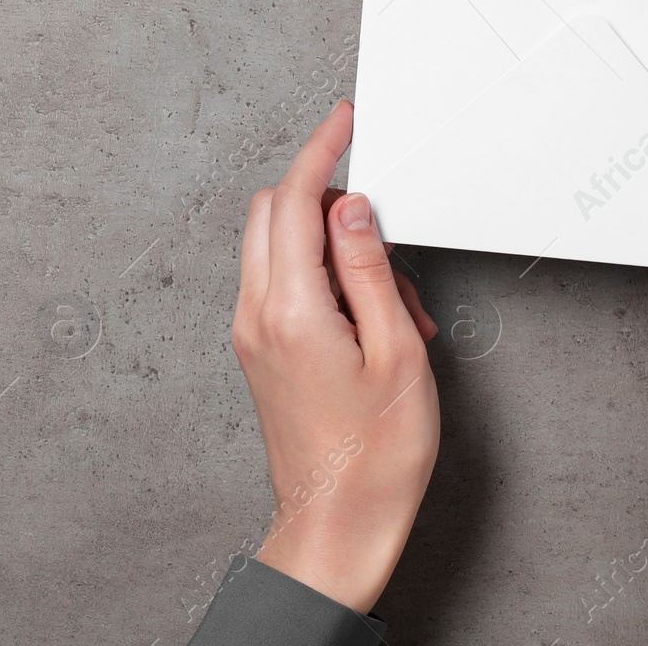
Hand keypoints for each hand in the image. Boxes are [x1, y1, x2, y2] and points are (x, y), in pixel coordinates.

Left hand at [231, 99, 439, 613]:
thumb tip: (352, 207)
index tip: (343, 121)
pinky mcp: (257, 351)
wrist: (336, 526)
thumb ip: (370, 270)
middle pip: (273, 211)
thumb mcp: (396, 353)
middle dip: (326, 196)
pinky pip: (279, 284)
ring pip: (275, 246)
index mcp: (291, 309)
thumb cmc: (375, 458)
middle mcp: (256, 315)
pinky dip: (320, 277)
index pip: (297, 199)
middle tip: (383, 228)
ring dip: (328, 243)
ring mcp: (250, 334)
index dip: (321, 149)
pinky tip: (371, 319)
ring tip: (393, 300)